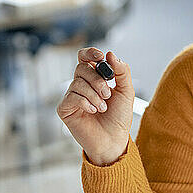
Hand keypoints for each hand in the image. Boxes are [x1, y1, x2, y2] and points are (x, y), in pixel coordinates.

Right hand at [57, 48, 134, 164]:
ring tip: (102, 107)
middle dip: (97, 80)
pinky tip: (92, 111)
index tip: (100, 56)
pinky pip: (71, 97)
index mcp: (94, 77)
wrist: (114, 140)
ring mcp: (72, 96)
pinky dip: (85, 102)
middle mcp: (81, 84)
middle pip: (82, 68)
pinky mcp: (65, 108)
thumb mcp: (126, 91)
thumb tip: (110, 54)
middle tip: (108, 94)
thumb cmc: (119, 117)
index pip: (85, 57)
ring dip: (94, 95)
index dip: (90, 53)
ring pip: (77, 82)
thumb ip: (122, 71)